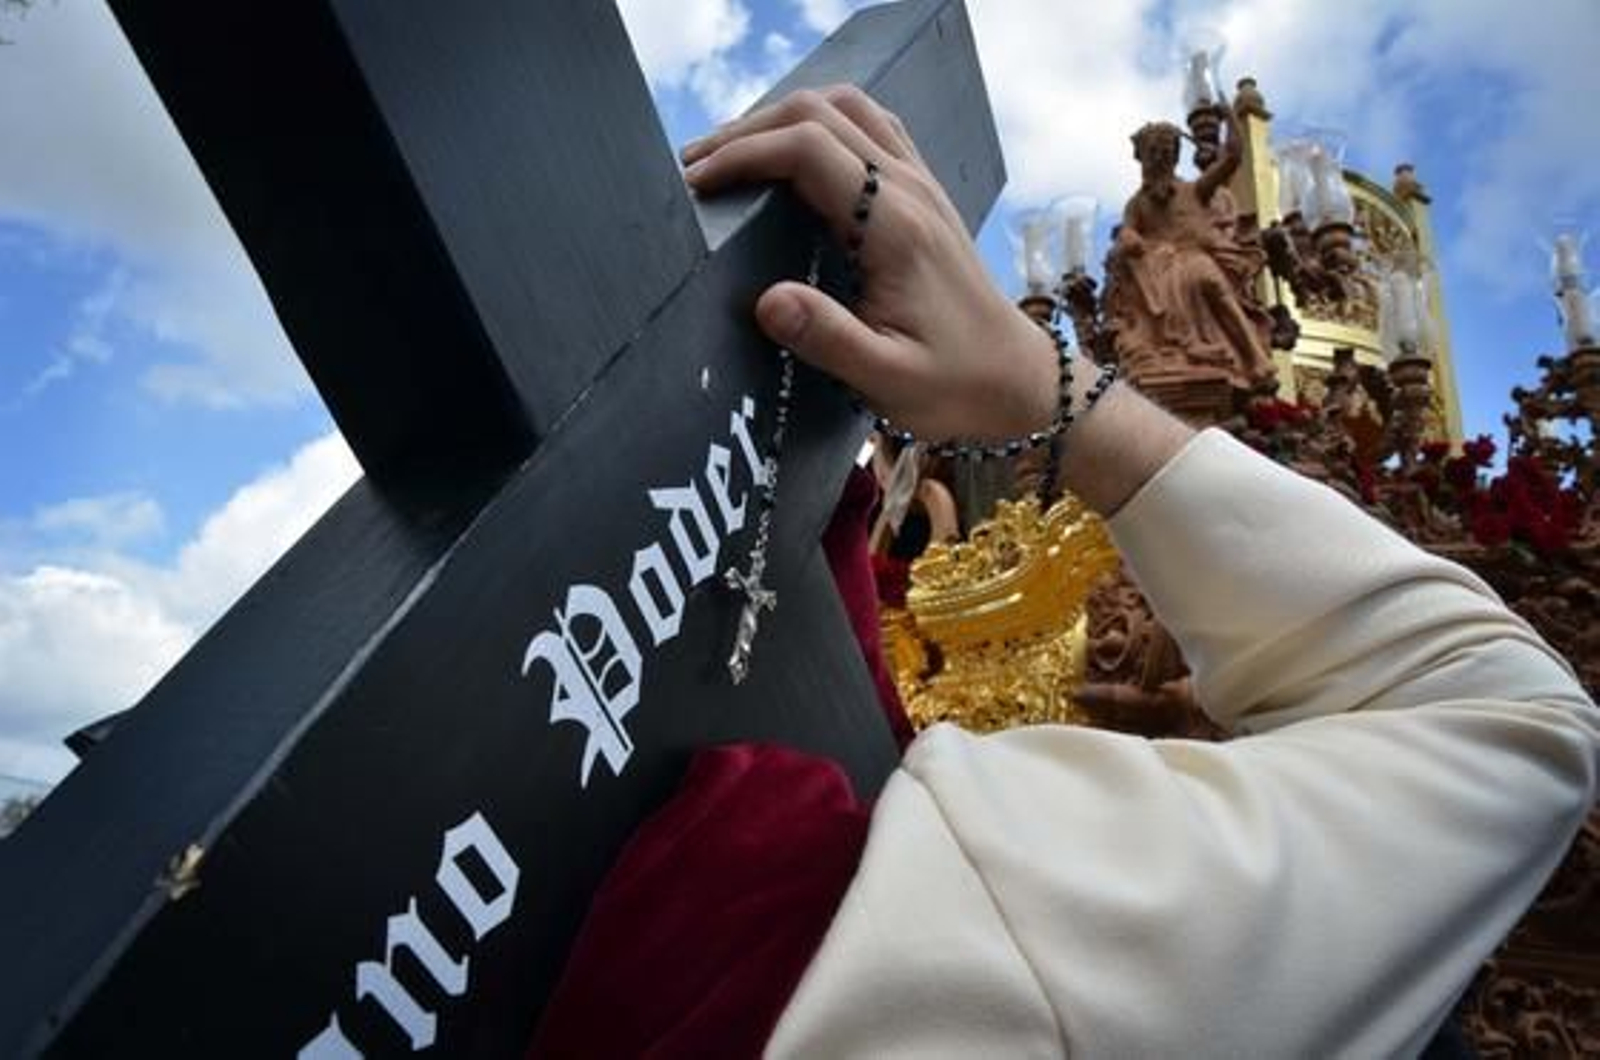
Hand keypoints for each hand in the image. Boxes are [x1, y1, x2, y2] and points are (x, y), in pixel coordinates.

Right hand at [682, 86, 1058, 443]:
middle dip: (748, 130)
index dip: (743, 155)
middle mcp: (910, 190)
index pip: (808, 150)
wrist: (1017, 381)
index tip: (696, 185)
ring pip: (846, 108)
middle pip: (819, 112)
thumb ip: (827, 338)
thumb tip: (767, 300)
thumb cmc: (953, 385)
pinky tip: (791, 158)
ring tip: (732, 157)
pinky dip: (819, 125)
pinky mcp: (923, 193)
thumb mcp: (887, 379)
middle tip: (696, 169)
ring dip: (783, 119)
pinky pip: (869, 127)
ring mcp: (921, 184)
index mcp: (895, 227)